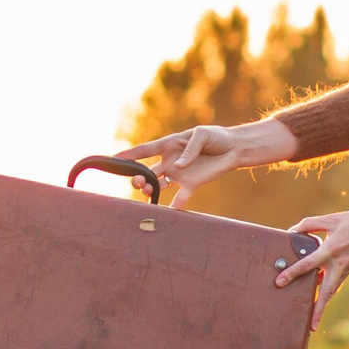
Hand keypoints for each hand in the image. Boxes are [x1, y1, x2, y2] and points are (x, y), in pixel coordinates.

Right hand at [119, 118, 296, 208]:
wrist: (234, 148)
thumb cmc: (216, 136)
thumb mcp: (202, 135)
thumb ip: (189, 149)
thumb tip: (178, 167)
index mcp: (169, 145)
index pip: (145, 150)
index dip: (129, 155)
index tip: (114, 159)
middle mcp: (170, 161)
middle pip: (147, 171)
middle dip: (137, 177)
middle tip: (137, 181)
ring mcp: (179, 174)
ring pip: (157, 185)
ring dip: (149, 189)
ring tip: (146, 191)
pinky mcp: (191, 184)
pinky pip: (178, 198)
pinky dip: (172, 207)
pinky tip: (165, 213)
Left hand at [274, 203, 348, 330]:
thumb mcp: (332, 219)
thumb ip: (310, 224)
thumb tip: (294, 231)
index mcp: (331, 250)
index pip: (306, 265)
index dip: (291, 273)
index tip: (279, 283)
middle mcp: (340, 264)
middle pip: (326, 293)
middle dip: (318, 311)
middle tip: (311, 326)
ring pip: (333, 288)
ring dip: (323, 299)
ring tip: (314, 311)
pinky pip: (339, 277)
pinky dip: (331, 279)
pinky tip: (323, 277)